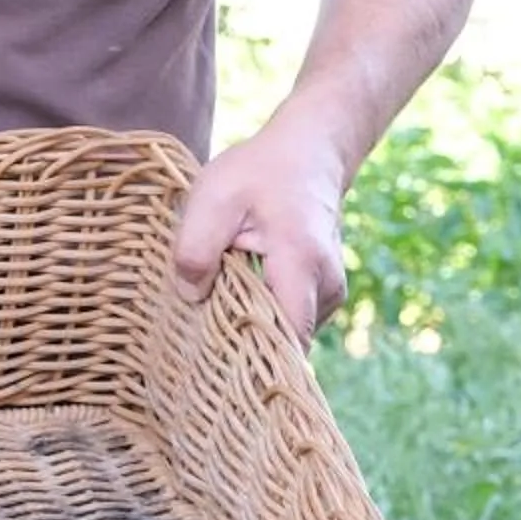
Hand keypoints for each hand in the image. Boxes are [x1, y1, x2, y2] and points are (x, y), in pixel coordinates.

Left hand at [174, 119, 349, 344]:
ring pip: (289, 334)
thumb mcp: (213, 198)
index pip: (289, 336)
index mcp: (300, 262)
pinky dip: (263, 319)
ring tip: (218, 313)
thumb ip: (196, 249)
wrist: (309, 151)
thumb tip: (191, 297)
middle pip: (287, 342)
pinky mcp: (323, 294)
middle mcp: (326, 284)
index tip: (220, 368)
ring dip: (252, 330)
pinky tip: (236, 302)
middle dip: (246, 350)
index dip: (256, 360)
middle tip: (203, 343)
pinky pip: (292, 321)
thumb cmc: (258, 172)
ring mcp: (330, 292)